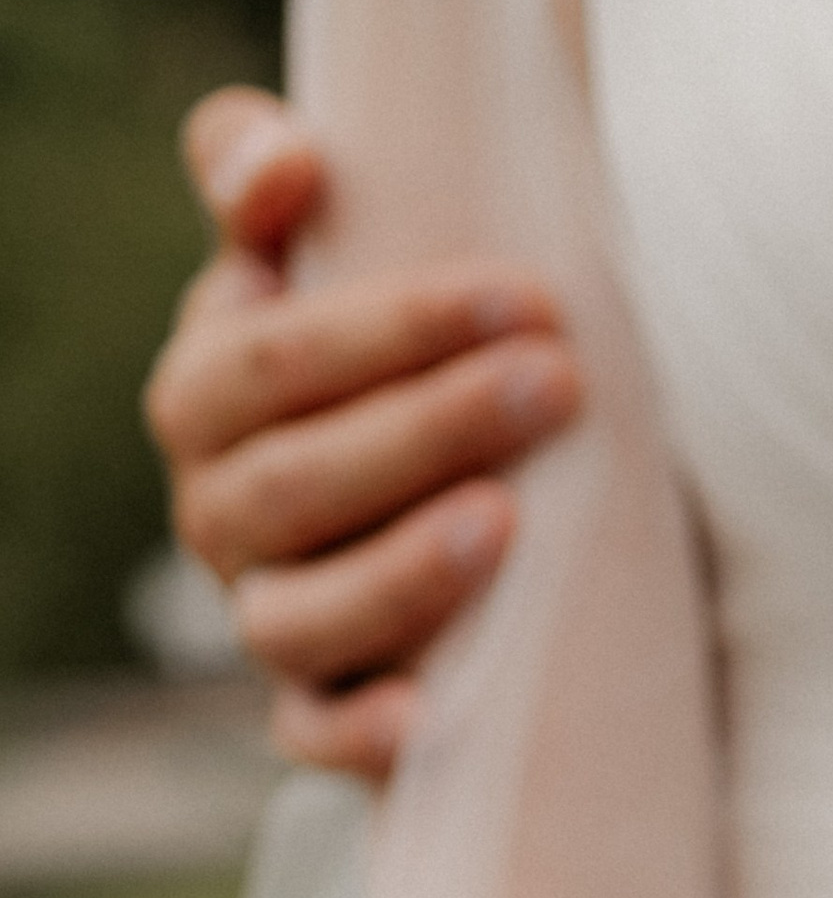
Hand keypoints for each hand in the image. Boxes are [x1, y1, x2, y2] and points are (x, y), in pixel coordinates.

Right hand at [144, 88, 584, 776]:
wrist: (457, 491)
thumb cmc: (396, 353)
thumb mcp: (332, 250)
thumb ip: (268, 177)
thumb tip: (284, 158)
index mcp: (208, 393)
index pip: (269, 358)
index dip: (393, 327)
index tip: (527, 294)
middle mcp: (219, 512)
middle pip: (294, 481)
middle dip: (429, 428)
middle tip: (558, 383)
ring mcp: (266, 618)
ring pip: (296, 616)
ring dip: (398, 574)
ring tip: (507, 522)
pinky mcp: (319, 710)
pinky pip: (313, 738)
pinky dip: (359, 735)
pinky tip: (427, 713)